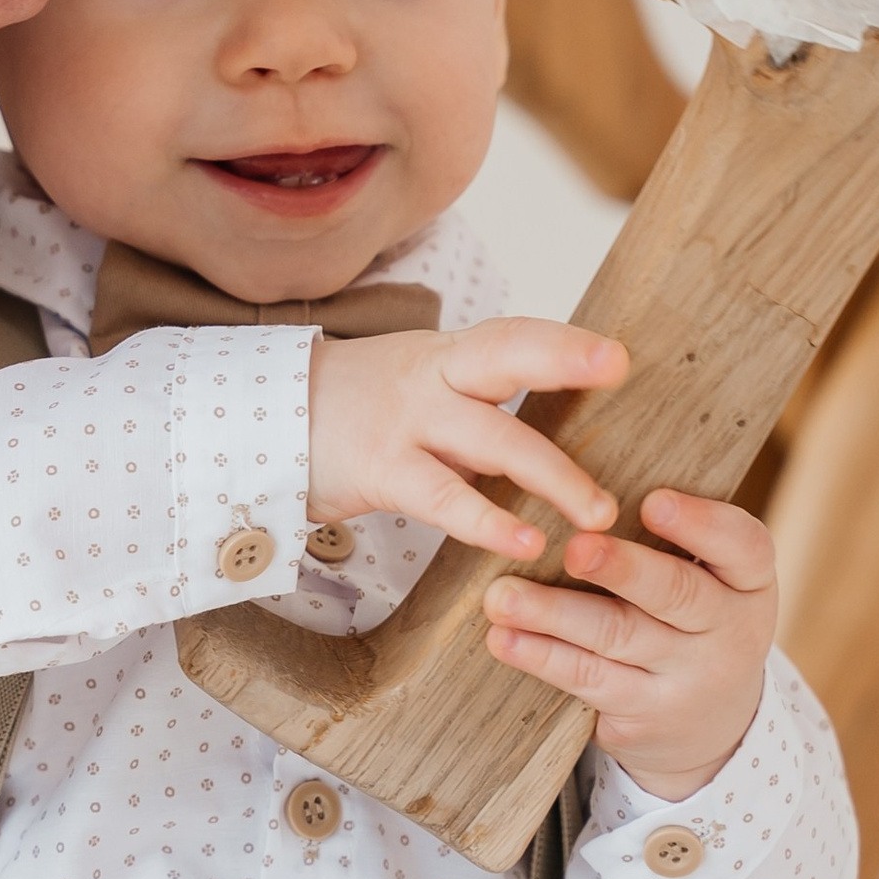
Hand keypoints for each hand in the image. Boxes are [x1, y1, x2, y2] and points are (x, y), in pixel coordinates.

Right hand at [307, 317, 626, 559]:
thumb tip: (553, 431)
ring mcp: (405, 422)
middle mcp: (431, 378)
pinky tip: (525, 542)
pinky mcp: (381, 470)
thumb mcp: (417, 388)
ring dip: (552, 476)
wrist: (259, 424)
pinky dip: (487, 522)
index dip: (565, 340)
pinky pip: (444, 498)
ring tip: (598, 513)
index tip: (619, 354)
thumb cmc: (351, 412)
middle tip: (616, 365)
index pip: (513, 336)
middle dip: (562, 357)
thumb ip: (475, 403)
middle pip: (503, 355)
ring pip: (490, 439)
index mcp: (447, 357)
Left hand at [483, 489, 775, 797]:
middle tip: (574, 548)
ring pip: (618, 638)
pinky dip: (543, 657)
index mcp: (750, 581)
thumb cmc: (694, 620)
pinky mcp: (643, 716)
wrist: (711, 725)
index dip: (700, 525)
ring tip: (503, 597)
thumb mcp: (712, 580)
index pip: (742, 546)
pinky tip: (505, 639)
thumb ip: (671, 540)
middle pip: (676, 595)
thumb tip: (582, 486)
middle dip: (622, 570)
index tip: (654, 502)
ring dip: (555, 615)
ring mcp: (687, 680)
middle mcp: (730, 632)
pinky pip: (589, 680)